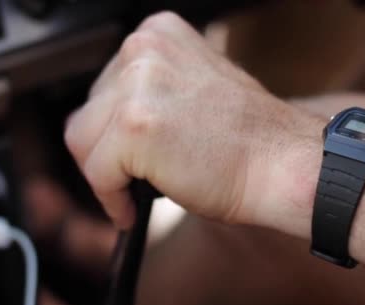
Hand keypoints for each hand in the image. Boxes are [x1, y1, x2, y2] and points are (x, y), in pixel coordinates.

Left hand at [64, 11, 313, 228]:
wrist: (281, 165)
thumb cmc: (244, 139)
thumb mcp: (187, 90)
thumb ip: (142, 93)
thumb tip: (95, 123)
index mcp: (156, 34)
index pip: (101, 89)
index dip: (110, 132)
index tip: (124, 156)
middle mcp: (143, 49)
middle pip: (86, 114)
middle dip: (104, 154)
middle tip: (130, 179)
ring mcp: (137, 84)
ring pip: (82, 142)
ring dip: (105, 176)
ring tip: (134, 192)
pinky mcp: (134, 125)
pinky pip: (96, 173)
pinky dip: (111, 199)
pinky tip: (132, 209)